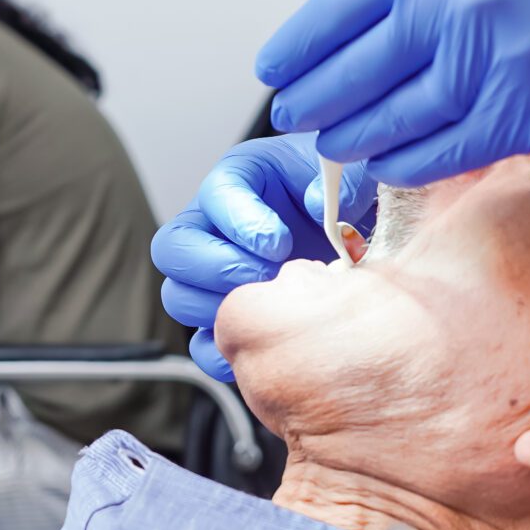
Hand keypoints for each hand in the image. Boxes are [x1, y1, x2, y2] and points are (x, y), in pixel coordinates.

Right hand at [150, 133, 378, 381]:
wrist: (355, 239)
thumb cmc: (343, 201)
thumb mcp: (350, 178)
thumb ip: (340, 185)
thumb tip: (316, 204)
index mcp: (239, 181)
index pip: (214, 194)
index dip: (239, 220)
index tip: (277, 241)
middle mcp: (213, 226)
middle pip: (174, 248)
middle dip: (219, 268)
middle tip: (267, 277)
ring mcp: (214, 275)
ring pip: (178, 296)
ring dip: (219, 308)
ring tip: (268, 307)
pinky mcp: (226, 316)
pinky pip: (200, 343)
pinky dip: (224, 351)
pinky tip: (264, 344)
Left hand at [259, 0, 529, 186]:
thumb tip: (362, 39)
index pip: (336, 10)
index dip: (297, 47)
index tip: (276, 70)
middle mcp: (451, 6)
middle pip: (352, 72)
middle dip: (315, 102)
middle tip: (296, 119)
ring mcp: (487, 64)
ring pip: (392, 120)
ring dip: (355, 140)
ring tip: (338, 147)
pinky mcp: (526, 115)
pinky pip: (443, 152)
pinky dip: (407, 164)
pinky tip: (389, 165)